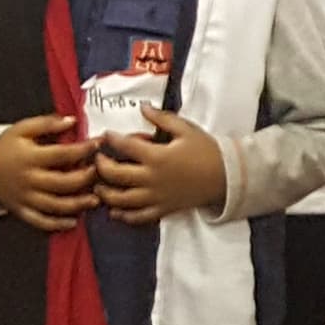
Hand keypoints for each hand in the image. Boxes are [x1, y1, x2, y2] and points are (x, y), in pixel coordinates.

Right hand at [0, 115, 99, 231]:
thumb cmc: (5, 146)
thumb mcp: (23, 129)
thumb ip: (47, 123)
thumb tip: (72, 121)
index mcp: (30, 158)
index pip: (63, 155)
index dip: (84, 150)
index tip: (99, 143)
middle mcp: (29, 180)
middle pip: (63, 183)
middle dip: (86, 179)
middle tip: (101, 173)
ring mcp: (25, 198)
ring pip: (55, 205)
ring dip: (78, 204)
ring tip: (95, 200)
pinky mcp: (21, 210)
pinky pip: (41, 221)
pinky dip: (57, 224)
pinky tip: (74, 221)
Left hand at [94, 110, 226, 225]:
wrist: (227, 176)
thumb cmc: (207, 151)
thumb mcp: (186, 129)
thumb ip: (162, 118)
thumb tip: (143, 107)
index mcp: (157, 156)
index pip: (125, 146)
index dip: (111, 139)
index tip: (106, 136)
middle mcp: (152, 178)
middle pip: (115, 175)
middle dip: (101, 166)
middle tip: (97, 160)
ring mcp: (155, 197)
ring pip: (121, 199)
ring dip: (105, 193)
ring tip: (99, 186)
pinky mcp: (162, 209)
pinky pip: (137, 217)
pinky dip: (123, 215)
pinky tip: (115, 210)